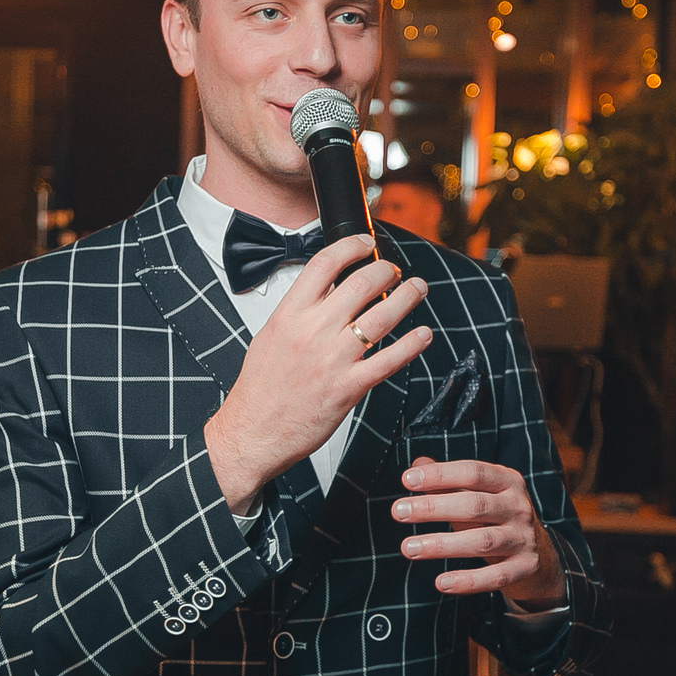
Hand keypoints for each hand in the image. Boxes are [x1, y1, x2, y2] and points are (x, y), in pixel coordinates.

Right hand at [205, 234, 431, 511]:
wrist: (252, 433)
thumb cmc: (260, 389)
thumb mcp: (270, 336)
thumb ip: (298, 312)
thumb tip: (326, 289)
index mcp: (289, 315)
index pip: (325, 264)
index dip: (352, 246)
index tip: (367, 242)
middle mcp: (313, 332)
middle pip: (361, 284)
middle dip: (386, 270)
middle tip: (395, 271)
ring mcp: (333, 359)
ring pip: (382, 316)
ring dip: (407, 297)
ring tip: (417, 288)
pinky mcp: (349, 387)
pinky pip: (389, 359)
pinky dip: (412, 344)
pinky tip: (423, 334)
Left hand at [392, 457, 565, 607]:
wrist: (541, 555)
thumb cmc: (497, 518)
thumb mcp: (479, 493)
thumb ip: (449, 481)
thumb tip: (418, 463)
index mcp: (507, 481)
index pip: (472, 472)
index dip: (440, 475)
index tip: (407, 480)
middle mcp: (519, 507)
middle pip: (474, 505)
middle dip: (433, 508)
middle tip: (398, 511)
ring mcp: (523, 538)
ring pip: (482, 541)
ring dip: (442, 545)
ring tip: (408, 547)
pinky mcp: (525, 568)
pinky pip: (494, 576)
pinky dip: (467, 581)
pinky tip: (441, 583)